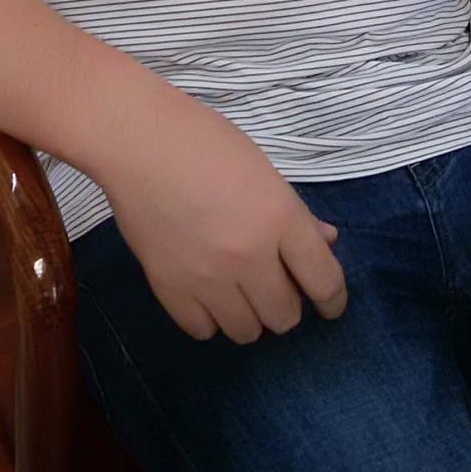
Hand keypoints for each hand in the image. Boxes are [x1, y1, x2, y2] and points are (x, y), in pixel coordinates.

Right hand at [101, 88, 347, 343]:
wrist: (137, 139)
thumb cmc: (204, 141)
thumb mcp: (262, 168)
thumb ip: (295, 213)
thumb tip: (326, 241)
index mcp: (279, 218)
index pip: (324, 281)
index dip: (333, 300)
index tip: (329, 304)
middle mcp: (249, 255)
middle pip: (286, 317)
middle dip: (285, 303)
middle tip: (271, 282)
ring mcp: (207, 276)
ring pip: (246, 332)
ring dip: (249, 314)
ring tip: (237, 288)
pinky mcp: (169, 287)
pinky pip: (203, 330)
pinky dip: (210, 317)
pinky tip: (206, 293)